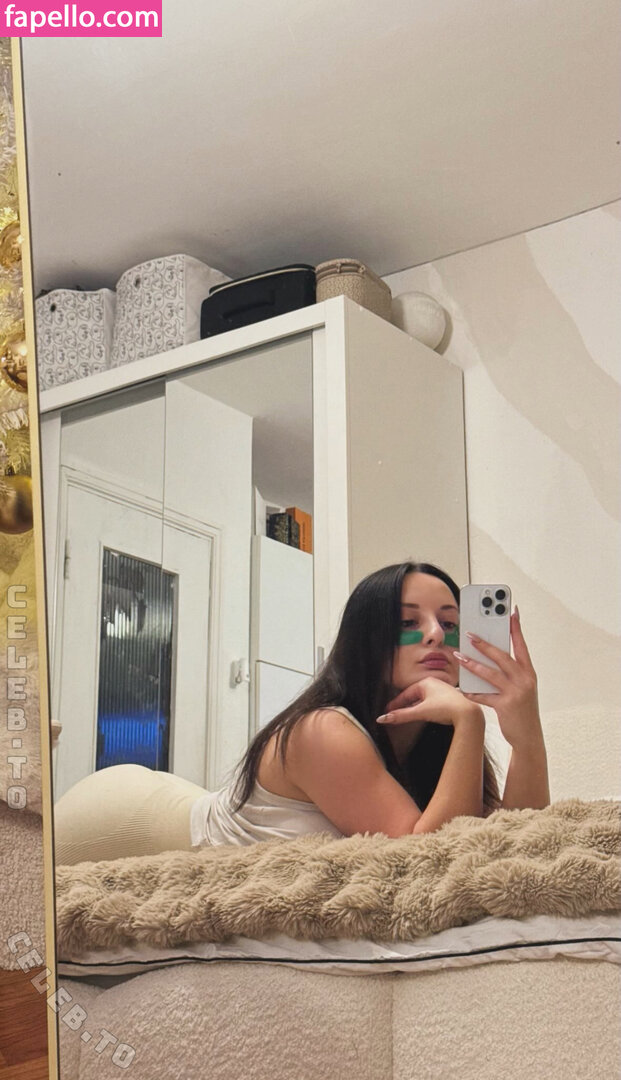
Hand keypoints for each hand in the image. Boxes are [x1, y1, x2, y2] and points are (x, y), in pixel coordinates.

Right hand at [377, 677, 481, 727]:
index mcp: (426, 682)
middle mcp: (434, 684)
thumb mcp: (421, 712)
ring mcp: (442, 691)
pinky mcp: (448, 700)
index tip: (388, 710)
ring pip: (423, 700)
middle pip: (414, 696)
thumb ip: (402, 715)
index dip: (396, 703)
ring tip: (408, 715)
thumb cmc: (448, 708)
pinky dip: (425, 709)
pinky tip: (425, 715)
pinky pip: (431, 703)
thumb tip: (384, 718)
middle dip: (405, 705)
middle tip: (396, 713)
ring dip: (415, 708)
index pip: (405, 693)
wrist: (468, 714)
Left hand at [455, 607, 541, 748]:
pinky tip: (461, 688)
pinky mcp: (506, 706)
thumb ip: (509, 673)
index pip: (522, 645)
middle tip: (470, 633)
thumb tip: (487, 657)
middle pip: (503, 656)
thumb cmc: (522, 710)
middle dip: (485, 644)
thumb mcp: (521, 688)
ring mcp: (516, 692)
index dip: (516, 628)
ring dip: (472, 664)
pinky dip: (472, 692)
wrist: (529, 737)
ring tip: (459, 656)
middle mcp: (525, 680)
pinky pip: (484, 696)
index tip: (511, 612)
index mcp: (529, 672)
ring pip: (491, 673)